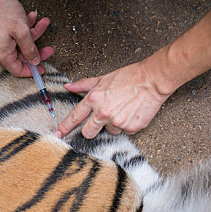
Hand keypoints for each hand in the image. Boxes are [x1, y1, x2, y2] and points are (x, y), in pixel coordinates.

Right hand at [0, 0, 53, 76]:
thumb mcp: (22, 31)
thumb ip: (30, 48)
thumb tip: (34, 60)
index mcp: (2, 54)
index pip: (18, 70)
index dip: (32, 71)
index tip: (42, 68)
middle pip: (22, 56)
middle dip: (37, 49)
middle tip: (49, 48)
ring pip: (21, 43)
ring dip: (33, 33)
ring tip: (42, 23)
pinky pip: (15, 35)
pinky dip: (25, 28)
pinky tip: (31, 18)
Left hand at [55, 61, 170, 138]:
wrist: (152, 80)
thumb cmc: (130, 77)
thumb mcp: (103, 78)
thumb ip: (84, 85)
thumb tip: (69, 87)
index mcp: (94, 99)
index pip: (75, 117)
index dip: (65, 127)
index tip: (58, 134)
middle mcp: (103, 113)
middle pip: (88, 132)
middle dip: (91, 130)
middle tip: (101, 121)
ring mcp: (117, 122)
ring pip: (109, 131)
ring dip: (114, 124)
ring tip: (123, 109)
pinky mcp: (130, 128)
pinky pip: (124, 131)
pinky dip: (127, 124)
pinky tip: (132, 112)